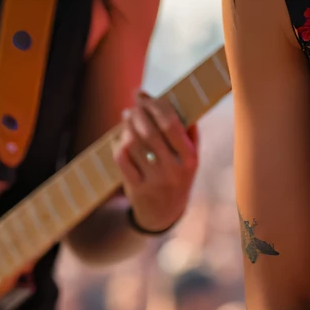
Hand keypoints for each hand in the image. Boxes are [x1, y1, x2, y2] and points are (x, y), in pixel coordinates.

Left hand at [114, 91, 198, 233]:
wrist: (164, 214)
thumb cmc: (178, 176)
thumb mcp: (191, 158)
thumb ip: (187, 131)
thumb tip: (171, 99)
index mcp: (190, 159)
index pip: (172, 124)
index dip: (156, 105)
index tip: (145, 94)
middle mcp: (173, 170)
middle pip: (150, 132)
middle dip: (139, 112)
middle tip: (134, 103)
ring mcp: (154, 181)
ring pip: (134, 143)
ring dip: (127, 124)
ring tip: (127, 115)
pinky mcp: (136, 188)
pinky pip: (122, 159)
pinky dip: (119, 143)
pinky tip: (120, 137)